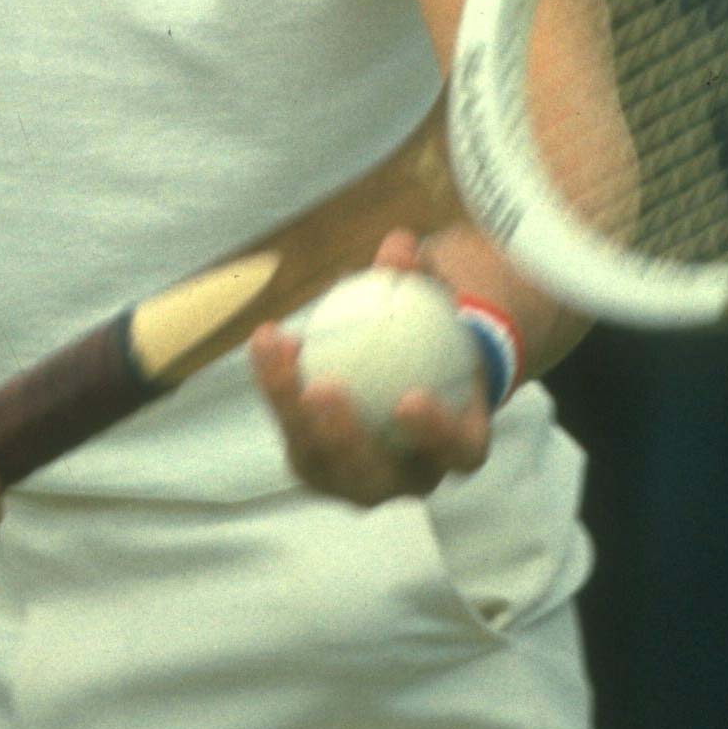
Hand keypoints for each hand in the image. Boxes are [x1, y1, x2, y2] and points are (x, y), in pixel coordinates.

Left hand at [250, 228, 493, 506]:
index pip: (456, 451)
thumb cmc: (441, 339)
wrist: (417, 375)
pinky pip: (293, 435)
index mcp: (458, 449)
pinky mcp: (319, 471)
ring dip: (291, 410)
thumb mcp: (441, 308)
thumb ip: (423, 280)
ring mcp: (359, 484)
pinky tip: (269, 339)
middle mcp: (410, 480)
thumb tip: (399, 244)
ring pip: (320, 464)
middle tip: (322, 387)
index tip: (408, 398)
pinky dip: (278, 389)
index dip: (434, 433)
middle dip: (345, 439)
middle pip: (374, 478)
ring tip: (278, 352)